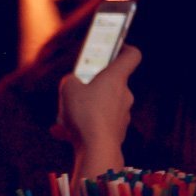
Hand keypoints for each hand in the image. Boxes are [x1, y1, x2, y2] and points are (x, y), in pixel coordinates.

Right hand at [53, 45, 140, 177]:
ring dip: (85, 108)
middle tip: (76, 89)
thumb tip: (73, 82)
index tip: (116, 47)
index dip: (124, 48)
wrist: (97, 149)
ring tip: (63, 117)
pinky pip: (98, 124)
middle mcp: (124, 94)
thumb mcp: (68, 89)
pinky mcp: (117, 131)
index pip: (131, 56)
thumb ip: (71, 81)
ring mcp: (122, 114)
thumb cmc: (85, 114)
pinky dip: (83, 126)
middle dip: (93, 85)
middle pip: (112, 83)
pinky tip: (64, 133)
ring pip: (102, 105)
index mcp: (115, 78)